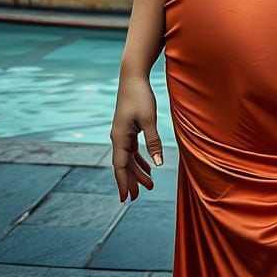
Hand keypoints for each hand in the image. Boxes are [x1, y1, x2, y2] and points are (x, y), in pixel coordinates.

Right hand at [110, 74, 162, 201]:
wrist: (133, 78)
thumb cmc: (140, 97)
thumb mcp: (149, 120)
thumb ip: (153, 142)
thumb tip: (158, 163)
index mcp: (120, 138)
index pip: (120, 166)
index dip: (123, 183)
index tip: (125, 199)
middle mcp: (118, 138)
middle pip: (124, 165)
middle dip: (132, 181)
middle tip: (141, 196)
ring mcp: (123, 134)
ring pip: (129, 158)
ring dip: (137, 171)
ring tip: (149, 184)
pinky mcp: (129, 129)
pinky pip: (132, 150)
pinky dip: (140, 160)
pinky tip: (149, 166)